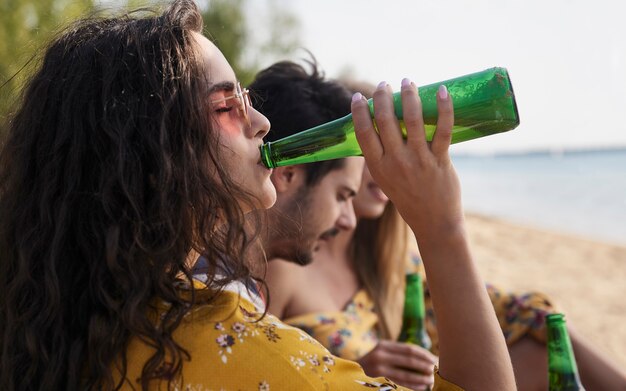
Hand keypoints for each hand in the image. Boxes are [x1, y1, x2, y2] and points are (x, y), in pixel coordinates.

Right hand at [351, 80, 462, 242]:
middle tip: (385, 84)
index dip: (358, 112)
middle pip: (385, 121)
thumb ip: (382, 155)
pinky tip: (442, 90)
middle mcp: (396, 162)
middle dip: (382, 97)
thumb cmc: (408, 197)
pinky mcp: (440, 160)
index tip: (358, 97)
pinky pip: (442, 129)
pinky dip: (443, 107)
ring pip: (412, 119)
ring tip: (408, 82)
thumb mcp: (386, 179)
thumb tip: (383, 122)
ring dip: (409, 95)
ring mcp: (418, 161)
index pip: (363, 133)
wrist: (433, 222)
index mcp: (378, 168)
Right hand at [357, 340, 437, 389]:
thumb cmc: (371, 363)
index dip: (424, 354)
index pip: (409, 348)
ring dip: (422, 378)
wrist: (348, 373)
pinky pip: (400, 385)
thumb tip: (424, 357)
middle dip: (426, 366)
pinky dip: (413, 386)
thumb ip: (397, 353)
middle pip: (410, 360)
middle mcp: (380, 355)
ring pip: (406, 375)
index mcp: (383, 345)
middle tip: (437, 370)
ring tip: (432, 380)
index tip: (435, 359)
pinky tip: (422, 387)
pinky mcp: (378, 381)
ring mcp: (378, 369)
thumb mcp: (381, 352)